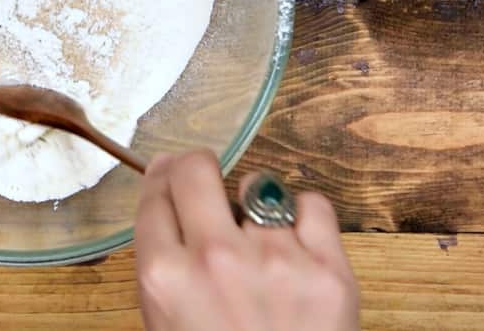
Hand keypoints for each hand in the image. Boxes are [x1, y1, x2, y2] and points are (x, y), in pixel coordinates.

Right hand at [135, 151, 358, 330]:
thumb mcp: (166, 327)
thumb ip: (163, 269)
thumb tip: (166, 199)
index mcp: (165, 279)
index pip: (154, 195)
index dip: (160, 180)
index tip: (167, 175)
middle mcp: (214, 260)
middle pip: (195, 168)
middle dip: (195, 168)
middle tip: (203, 182)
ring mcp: (275, 260)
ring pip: (258, 186)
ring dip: (254, 206)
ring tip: (260, 238)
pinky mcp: (329, 269)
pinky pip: (312, 204)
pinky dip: (303, 216)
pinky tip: (296, 241)